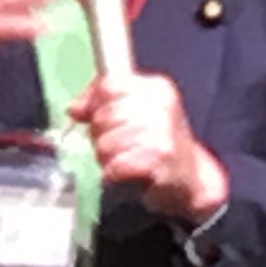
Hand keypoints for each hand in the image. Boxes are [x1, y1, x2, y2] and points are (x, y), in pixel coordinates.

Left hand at [81, 72, 228, 222]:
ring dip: (108, 159)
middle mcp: (161, 106)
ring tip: (126, 160)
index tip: (104, 120)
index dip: (96, 106)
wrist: (191, 180)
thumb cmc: (157, 144)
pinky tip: (128, 174)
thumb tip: (74, 109)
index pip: (108, 86)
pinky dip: (114, 174)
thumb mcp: (134, 113)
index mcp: (156, 87)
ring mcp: (162, 132)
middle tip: (121, 147)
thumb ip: (100, 102)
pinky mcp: (158, 159)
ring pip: (105, 144)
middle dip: (102, 137)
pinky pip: (115, 166)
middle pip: (103, 117)